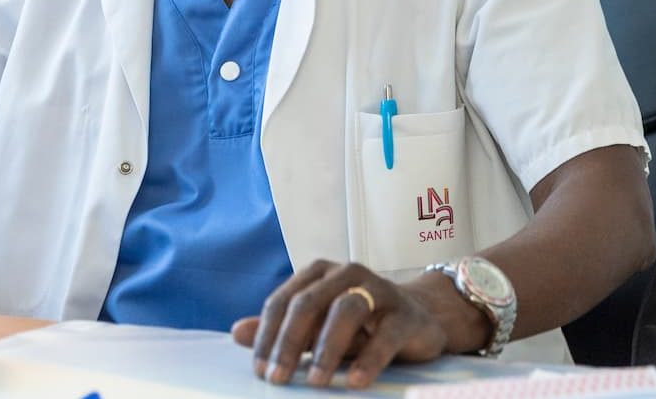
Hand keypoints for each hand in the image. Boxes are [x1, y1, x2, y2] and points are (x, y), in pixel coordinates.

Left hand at [231, 260, 459, 388]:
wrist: (419, 317)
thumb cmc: (359, 322)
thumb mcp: (317, 325)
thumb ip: (280, 329)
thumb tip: (236, 333)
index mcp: (318, 274)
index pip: (283, 302)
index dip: (268, 336)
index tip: (260, 370)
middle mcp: (345, 274)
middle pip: (308, 303)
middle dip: (288, 343)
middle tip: (277, 379)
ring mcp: (378, 290)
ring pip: (345, 311)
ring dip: (326, 348)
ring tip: (315, 381)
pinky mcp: (405, 314)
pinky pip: (385, 335)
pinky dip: (368, 359)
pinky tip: (354, 381)